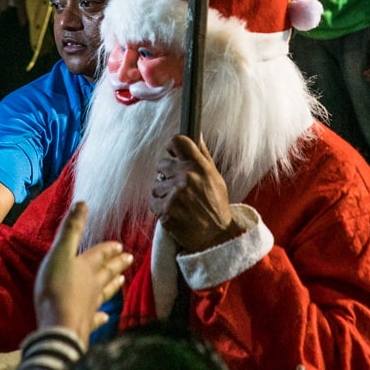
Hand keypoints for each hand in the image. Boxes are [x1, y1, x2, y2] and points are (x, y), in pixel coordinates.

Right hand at [33, 201, 131, 342]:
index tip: (119, 245)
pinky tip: (104, 317)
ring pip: (105, 293)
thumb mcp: (60, 253)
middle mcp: (92, 285)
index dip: (108, 248)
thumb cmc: (57, 287)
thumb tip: (82, 203)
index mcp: (86, 266)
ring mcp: (90, 306)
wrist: (59, 326)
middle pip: (107, 272)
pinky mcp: (85, 324)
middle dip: (116, 264)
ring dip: (113, 286)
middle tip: (129, 259)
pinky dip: (100, 316)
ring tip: (122, 280)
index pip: (100, 254)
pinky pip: (96, 318)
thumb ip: (71, 230)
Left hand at [151, 136, 238, 253]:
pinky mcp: (166, 210)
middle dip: (167, 175)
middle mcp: (186, 177)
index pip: (178, 141)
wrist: (216, 237)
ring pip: (155, 185)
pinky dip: (159, 207)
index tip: (173, 154)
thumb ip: (202, 155)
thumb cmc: (215, 206)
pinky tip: (173, 211)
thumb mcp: (215, 177)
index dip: (173, 147)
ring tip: (178, 202)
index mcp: (199, 166)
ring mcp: (175, 194)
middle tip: (179, 187)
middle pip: (162, 164)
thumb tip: (195, 133)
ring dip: (162, 193)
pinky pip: (153, 201)